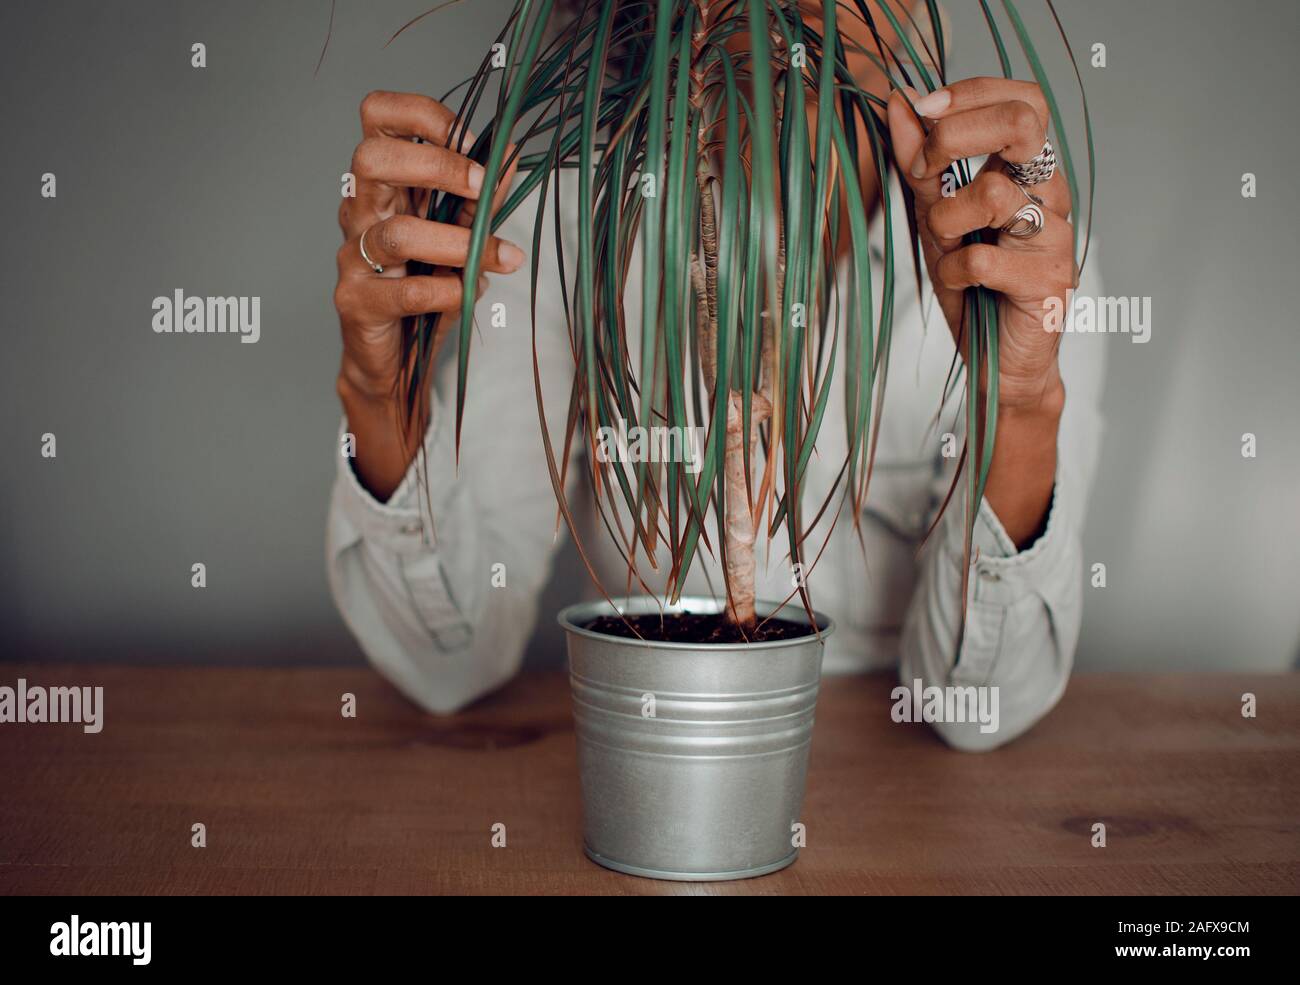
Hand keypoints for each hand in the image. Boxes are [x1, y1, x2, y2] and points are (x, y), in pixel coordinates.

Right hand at [334, 90, 522, 403]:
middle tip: (481, 188)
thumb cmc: (423, 292)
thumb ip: (479, 200)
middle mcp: (360, 212)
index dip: (423, 115)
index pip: (378, 116)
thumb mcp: (459, 237)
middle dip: (436, 165)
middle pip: (372, 158)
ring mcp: (352, 257)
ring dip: (457, 242)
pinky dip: (445, 291)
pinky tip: (468, 292)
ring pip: (397, 233)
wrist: (392, 361)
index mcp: (383, 184)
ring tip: (498, 258)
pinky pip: (403, 292)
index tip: (471, 140)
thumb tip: (508, 154)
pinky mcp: (356, 302)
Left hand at [885, 77, 1076, 410]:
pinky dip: (955, 270)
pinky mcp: (1050, 281)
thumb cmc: (974, 288)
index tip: (922, 109)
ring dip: (945, 221)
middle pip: (1021, 124)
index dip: (973, 94)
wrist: (999, 363)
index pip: (1024, 99)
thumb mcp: (936, 220)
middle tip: (922, 170)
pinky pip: (984, 257)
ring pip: (991, 194)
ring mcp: (1056, 236)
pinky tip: (961, 283)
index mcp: (1029, 172)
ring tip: (945, 248)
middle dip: (954, 137)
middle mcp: (1051, 194)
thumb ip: (921, 166)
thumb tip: (899, 102)